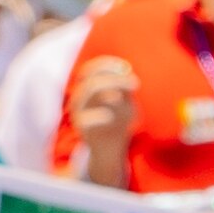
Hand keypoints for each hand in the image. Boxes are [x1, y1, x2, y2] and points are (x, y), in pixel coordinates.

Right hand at [70, 56, 139, 183]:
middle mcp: (80, 97)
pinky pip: (84, 119)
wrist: (110, 147)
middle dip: (113, 78)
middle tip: (135, 83)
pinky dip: (97, 115)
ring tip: (120, 97)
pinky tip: (109, 116)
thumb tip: (127, 73)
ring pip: (84, 94)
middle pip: (91, 80)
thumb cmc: (118, 119)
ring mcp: (78, 112)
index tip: (126, 67)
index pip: (91, 69)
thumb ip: (124, 88)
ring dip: (105, 90)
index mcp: (88, 87)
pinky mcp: (81, 127)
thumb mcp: (125, 102)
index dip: (107, 64)